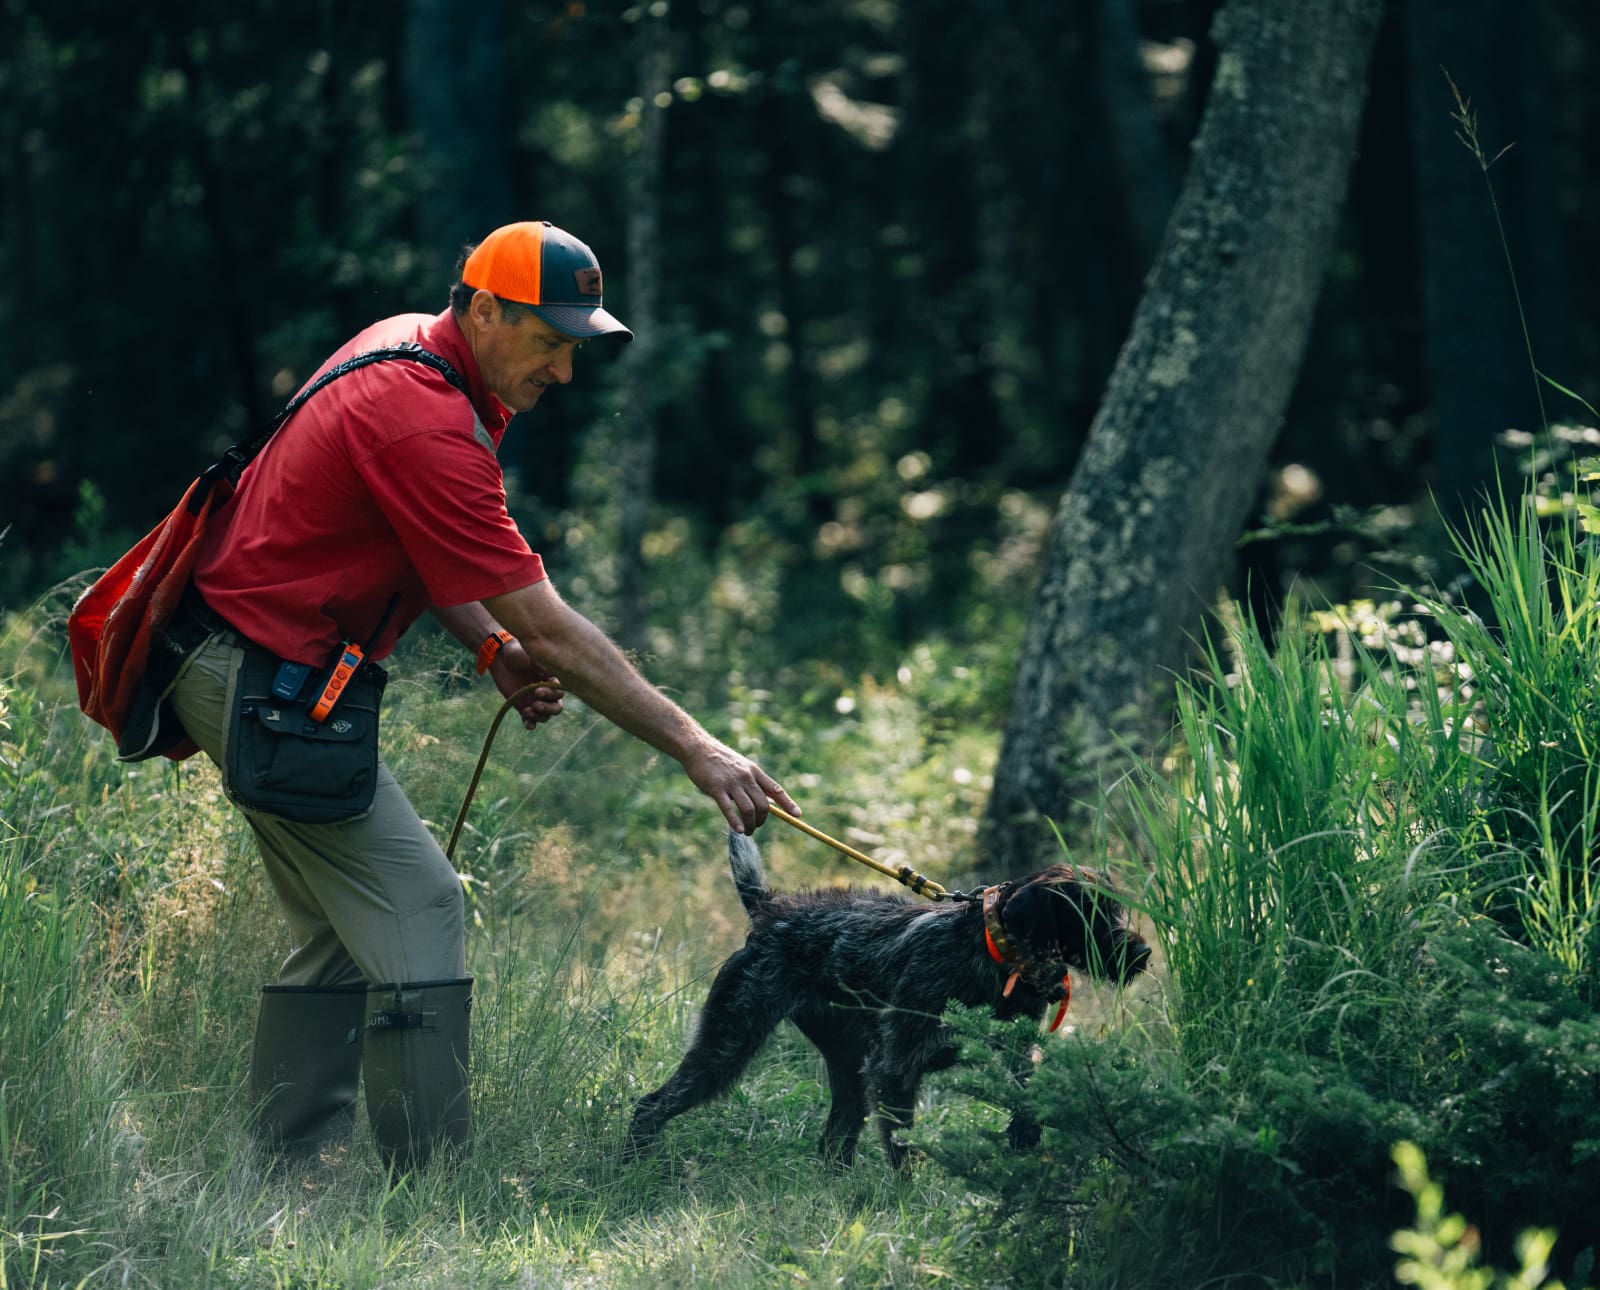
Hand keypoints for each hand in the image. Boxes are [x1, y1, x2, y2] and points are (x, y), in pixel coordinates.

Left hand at [488, 638, 564, 729]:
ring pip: (545, 716)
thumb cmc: (518, 654)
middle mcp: (547, 693)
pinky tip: (528, 724)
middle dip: (548, 709)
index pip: (559, 693)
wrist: (501, 659)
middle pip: (556, 708)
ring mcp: (536, 701)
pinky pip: (531, 720)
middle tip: (535, 704)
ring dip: (539, 716)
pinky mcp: (524, 707)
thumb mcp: (532, 656)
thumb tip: (555, 673)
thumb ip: (544, 666)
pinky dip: (530, 724)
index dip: (550, 694)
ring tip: (526, 710)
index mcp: (552, 681)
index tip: (537, 690)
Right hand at [681, 737, 798, 834]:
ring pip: (748, 809)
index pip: (776, 789)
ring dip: (751, 824)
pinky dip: (735, 821)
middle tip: (757, 827)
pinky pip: (728, 809)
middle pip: (763, 804)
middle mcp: (746, 777)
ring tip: (748, 832)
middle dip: (762, 820)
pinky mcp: (716, 788)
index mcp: (755, 772)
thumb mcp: (743, 767)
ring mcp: (731, 783)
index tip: (797, 815)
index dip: (788, 803)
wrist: (699, 748)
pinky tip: (739, 830)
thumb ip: (755, 783)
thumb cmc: (721, 762)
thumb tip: (769, 803)